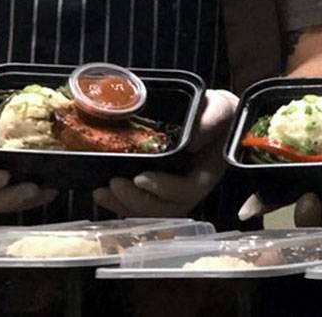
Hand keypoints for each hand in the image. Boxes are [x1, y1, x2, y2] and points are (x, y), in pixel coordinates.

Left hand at [94, 89, 235, 216]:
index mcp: (207, 173)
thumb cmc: (217, 112)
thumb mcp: (220, 108)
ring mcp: (174, 192)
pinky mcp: (160, 189)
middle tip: (113, 184)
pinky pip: (142, 205)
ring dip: (124, 206)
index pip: (188, 191)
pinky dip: (121, 204)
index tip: (141, 178)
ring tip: (101, 192)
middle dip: (137, 202)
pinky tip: (104, 195)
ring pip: (151, 213)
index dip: (164, 189)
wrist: (212, 116)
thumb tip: (192, 140)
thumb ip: (211, 119)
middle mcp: (191, 188)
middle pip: (166, 209)